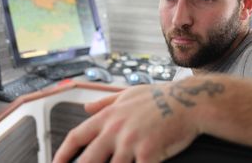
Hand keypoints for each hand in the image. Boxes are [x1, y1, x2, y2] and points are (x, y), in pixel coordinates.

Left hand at [52, 82, 200, 162]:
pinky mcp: (148, 153)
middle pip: (87, 159)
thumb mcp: (127, 94)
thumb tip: (85, 107)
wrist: (188, 101)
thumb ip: (104, 103)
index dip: (62, 153)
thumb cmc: (159, 97)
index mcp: (108, 116)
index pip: (76, 136)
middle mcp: (115, 130)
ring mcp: (130, 142)